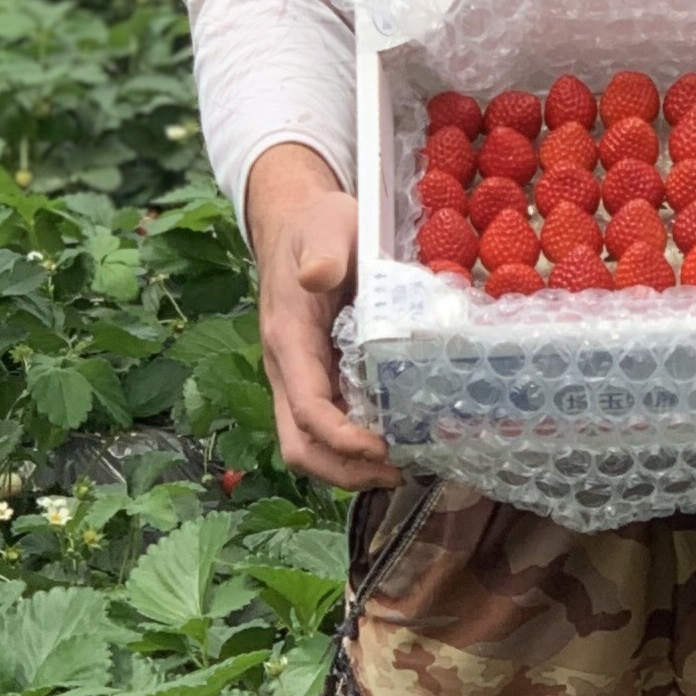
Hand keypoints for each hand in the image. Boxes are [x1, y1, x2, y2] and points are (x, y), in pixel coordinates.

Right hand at [244, 143, 402, 489]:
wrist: (301, 224)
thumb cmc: (317, 225)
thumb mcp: (326, 225)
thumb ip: (323, 251)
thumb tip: (317, 275)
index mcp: (288, 339)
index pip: (307, 409)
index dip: (342, 438)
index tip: (382, 448)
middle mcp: (289, 369)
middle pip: (301, 445)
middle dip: (346, 470)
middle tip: (400, 471)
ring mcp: (304, 377)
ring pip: (314, 444)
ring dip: (353, 466)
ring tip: (407, 465)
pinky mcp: (321, 376)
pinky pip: (333, 424)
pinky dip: (360, 444)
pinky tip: (401, 439)